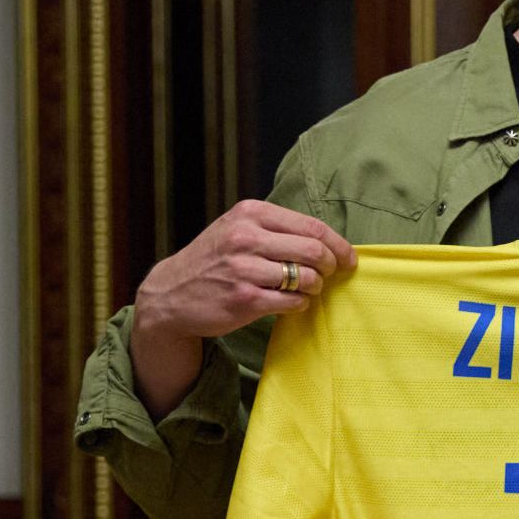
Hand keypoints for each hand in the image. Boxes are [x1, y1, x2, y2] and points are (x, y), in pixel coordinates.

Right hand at [133, 199, 353, 339]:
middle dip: (331, 266)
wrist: (171, 294)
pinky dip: (299, 304)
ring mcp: (244, 269)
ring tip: (305, 289)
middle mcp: (246, 237)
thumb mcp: (238, 229)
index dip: (338, 245)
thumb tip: (330, 242)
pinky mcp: (245, 299)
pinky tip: (288, 302)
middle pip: (315, 251)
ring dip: (315, 287)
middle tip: (329, 275)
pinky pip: (294, 302)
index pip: (312, 226)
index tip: (348, 258)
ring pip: (308, 277)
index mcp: (250, 213)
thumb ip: (278, 230)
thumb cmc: (215, 260)